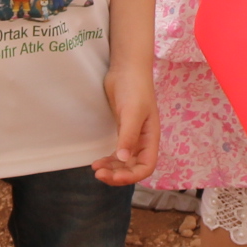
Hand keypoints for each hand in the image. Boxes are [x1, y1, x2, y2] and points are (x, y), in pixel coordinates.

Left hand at [95, 62, 158, 184]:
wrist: (126, 69)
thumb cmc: (134, 88)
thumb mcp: (132, 112)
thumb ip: (128, 136)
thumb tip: (122, 159)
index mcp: (151, 138)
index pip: (146, 167)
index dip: (131, 176)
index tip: (113, 176)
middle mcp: (143, 141)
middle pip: (134, 168)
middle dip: (118, 175)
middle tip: (99, 174)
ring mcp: (132, 136)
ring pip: (124, 163)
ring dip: (112, 170)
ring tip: (96, 169)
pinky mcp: (122, 130)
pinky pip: (117, 153)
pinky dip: (109, 160)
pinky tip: (98, 162)